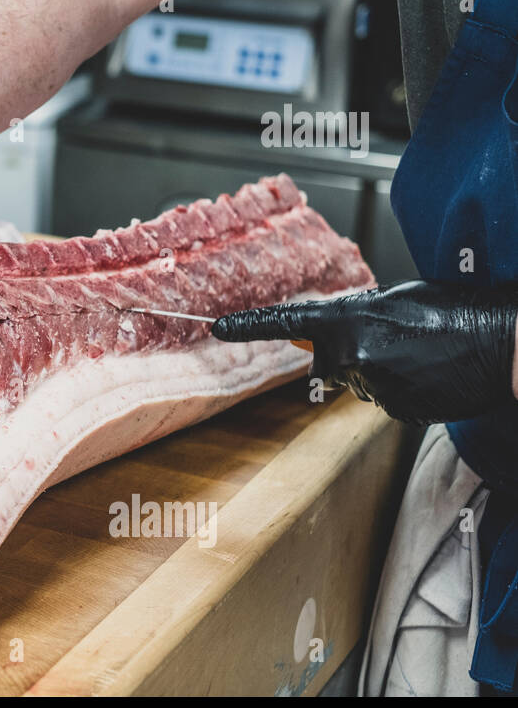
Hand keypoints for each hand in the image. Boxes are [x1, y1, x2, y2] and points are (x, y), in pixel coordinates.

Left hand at [212, 281, 517, 423]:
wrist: (502, 343)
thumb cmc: (453, 311)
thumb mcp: (396, 297)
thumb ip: (351, 314)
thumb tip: (316, 331)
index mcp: (350, 319)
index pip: (286, 322)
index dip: (250, 326)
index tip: (218, 327)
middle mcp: (354, 354)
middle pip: (327, 363)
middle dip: (347, 355)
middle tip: (390, 342)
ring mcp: (374, 385)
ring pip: (356, 383)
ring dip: (377, 371)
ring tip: (417, 356)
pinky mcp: (395, 409)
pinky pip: (382, 400)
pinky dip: (398, 389)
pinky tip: (426, 374)